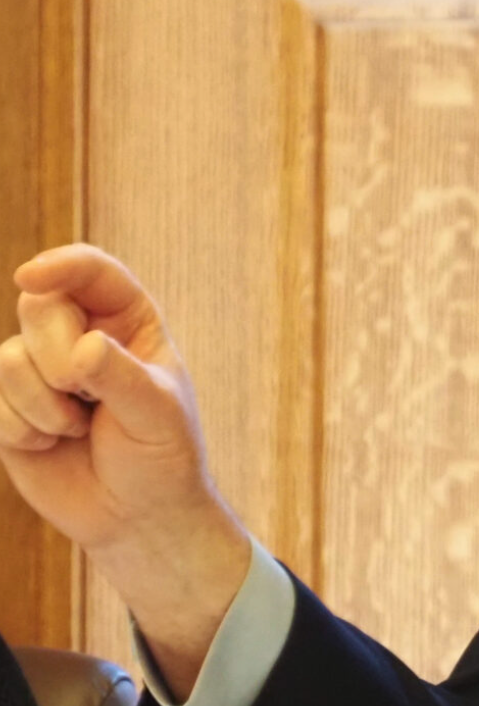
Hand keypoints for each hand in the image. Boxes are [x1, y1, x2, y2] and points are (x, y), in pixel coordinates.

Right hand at [0, 244, 249, 695]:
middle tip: (85, 394)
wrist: (135, 514)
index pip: (93, 272)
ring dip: (43, 402)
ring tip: (78, 425)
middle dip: (56, 354)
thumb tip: (84, 348)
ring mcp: (41, 369)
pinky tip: (55, 443)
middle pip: (40, 306)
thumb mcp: (157, 415)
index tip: (30, 277)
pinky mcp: (12, 406)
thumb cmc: (161, 456)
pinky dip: (25, 428)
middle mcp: (81, 334)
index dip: (61, 266)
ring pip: (9, 356)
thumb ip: (121, 378)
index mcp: (130, 321)